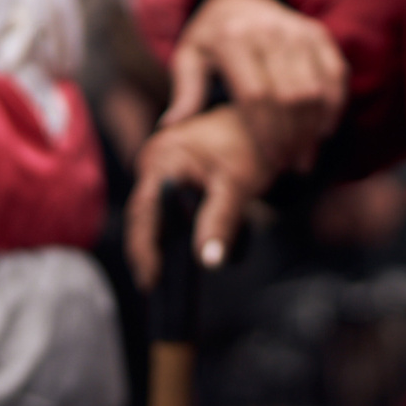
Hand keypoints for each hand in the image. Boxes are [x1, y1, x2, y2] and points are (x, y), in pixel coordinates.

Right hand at [126, 107, 271, 288]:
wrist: (263, 118)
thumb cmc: (250, 144)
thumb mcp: (237, 184)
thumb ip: (221, 222)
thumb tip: (208, 262)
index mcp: (163, 159)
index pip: (144, 212)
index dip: (143, 249)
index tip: (150, 281)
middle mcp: (154, 160)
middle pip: (143, 214)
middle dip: (147, 250)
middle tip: (153, 287)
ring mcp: (161, 166)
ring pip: (154, 212)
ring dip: (157, 241)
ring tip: (161, 277)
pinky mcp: (172, 172)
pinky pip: (165, 206)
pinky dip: (170, 229)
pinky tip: (176, 251)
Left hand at [164, 0, 344, 172]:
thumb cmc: (210, 36)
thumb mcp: (188, 57)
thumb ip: (184, 91)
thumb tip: (169, 127)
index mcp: (233, 38)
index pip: (256, 96)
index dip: (266, 134)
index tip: (269, 163)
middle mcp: (269, 31)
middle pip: (290, 97)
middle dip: (292, 138)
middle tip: (289, 167)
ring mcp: (297, 30)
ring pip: (315, 90)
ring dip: (313, 130)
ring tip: (304, 159)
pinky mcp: (317, 33)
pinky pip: (336, 74)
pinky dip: (334, 106)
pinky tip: (323, 132)